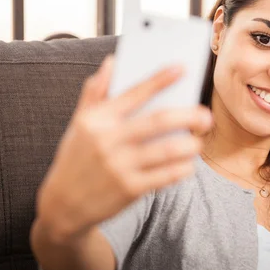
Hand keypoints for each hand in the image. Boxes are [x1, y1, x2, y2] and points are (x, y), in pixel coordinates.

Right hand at [35, 55, 212, 240]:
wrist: (63, 206)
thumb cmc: (75, 159)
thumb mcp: (78, 125)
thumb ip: (94, 93)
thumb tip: (111, 63)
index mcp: (96, 120)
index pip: (133, 93)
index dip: (159, 79)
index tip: (182, 68)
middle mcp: (107, 141)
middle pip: (157, 121)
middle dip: (188, 116)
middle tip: (206, 115)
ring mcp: (119, 166)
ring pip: (166, 151)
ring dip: (189, 145)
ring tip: (198, 142)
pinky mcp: (129, 190)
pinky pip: (165, 176)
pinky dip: (181, 169)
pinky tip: (187, 165)